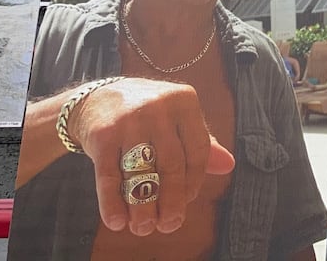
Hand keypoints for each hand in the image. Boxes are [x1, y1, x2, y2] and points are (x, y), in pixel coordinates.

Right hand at [69, 77, 234, 236]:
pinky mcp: (102, 134)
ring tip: (144, 228)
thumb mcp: (178, 118)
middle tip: (169, 225)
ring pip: (140, 172)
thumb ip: (201, 142)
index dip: (194, 180)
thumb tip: (229, 165)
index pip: (197, 149)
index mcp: (185, 102)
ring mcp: (130, 120)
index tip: (187, 202)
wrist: (97, 97)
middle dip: (171, 200)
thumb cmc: (148, 114)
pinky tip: (118, 222)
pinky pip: (109, 176)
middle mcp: (160, 108)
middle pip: (171, 164)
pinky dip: (113, 203)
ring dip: (142, 207)